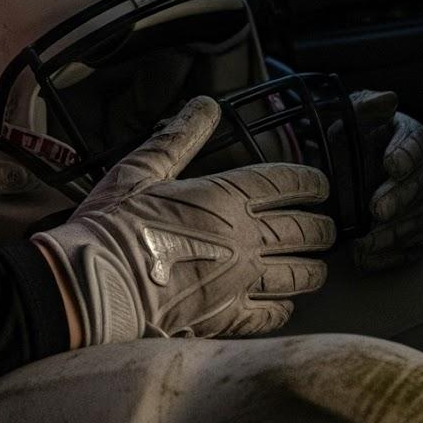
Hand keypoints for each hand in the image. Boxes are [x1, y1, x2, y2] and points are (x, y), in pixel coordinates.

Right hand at [33, 95, 334, 344]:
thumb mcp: (142, 168)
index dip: (309, 182)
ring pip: (297, 274)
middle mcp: (245, 237)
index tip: (320, 186)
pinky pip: (271, 313)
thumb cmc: (114, 224)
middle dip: (320, 228)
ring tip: (317, 268)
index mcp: (226, 196)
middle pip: (302, 230)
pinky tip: (284, 304)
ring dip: (312, 269)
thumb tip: (206, 104)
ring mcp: (241, 280)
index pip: (286, 182)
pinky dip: (283, 307)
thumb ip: (180, 137)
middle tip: (326, 228)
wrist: (96, 285)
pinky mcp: (228, 318)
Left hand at [349, 89, 422, 271]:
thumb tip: (390, 99)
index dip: (408, 152)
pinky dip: (393, 256)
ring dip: (396, 231)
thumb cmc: (346, 145)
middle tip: (377, 209)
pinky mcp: (418, 233)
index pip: (418, 139)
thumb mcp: (346, 120)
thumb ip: (364, 106)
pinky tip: (367, 259)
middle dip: (402, 197)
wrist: (336, 182)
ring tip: (365, 241)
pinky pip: (416, 247)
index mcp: (408, 136)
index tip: (392, 165)